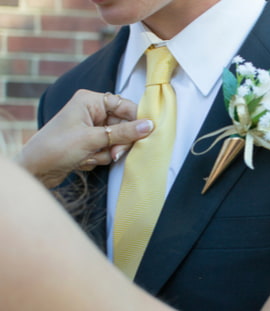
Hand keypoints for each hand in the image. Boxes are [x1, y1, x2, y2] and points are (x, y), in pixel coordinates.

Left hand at [17, 89, 152, 187]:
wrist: (35, 171)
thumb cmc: (56, 148)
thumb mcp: (93, 139)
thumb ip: (123, 132)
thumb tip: (148, 126)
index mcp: (90, 100)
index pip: (124, 105)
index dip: (135, 119)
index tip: (146, 132)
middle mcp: (91, 111)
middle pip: (123, 124)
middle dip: (118, 142)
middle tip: (114, 152)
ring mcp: (91, 128)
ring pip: (116, 139)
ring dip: (107, 152)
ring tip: (91, 157)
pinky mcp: (90, 143)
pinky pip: (108, 149)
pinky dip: (100, 157)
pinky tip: (84, 160)